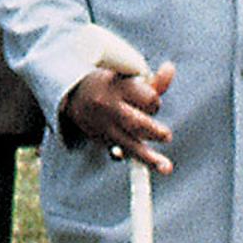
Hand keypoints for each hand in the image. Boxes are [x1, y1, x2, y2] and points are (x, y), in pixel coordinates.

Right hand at [60, 59, 176, 167]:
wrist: (72, 95)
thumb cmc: (110, 86)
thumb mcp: (128, 79)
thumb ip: (152, 80)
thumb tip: (170, 68)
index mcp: (118, 87)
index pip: (146, 98)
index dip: (154, 102)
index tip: (152, 103)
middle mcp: (110, 107)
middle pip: (135, 122)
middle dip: (154, 131)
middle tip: (167, 136)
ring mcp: (105, 126)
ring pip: (129, 143)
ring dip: (149, 157)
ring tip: (166, 167)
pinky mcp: (103, 139)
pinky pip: (119, 151)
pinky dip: (131, 159)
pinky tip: (142, 174)